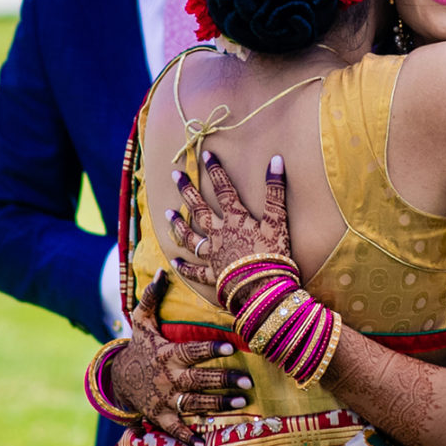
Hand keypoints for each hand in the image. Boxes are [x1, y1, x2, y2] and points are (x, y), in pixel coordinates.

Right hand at [110, 269, 252, 445]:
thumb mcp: (142, 323)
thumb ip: (151, 297)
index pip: (191, 351)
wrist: (117, 379)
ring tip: (243, 404)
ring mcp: (164, 399)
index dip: (210, 349)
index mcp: (167, 355)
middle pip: (198, 380)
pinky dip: (187, 438)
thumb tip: (164, 270)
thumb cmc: (139, 348)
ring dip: (218, 406)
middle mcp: (167, 378)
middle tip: (246, 383)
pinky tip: (203, 444)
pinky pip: (174, 429)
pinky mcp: (160, 416)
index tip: (231, 347)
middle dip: (223, 382)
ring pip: (194, 404)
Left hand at [166, 152, 291, 290]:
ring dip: (178, 225)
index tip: (205, 155)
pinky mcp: (213, 276)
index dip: (216, 171)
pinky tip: (174, 261)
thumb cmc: (273, 255)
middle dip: (187, 190)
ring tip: (167, 214)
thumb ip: (276, 191)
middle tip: (175, 175)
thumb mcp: (278, 221)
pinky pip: (195, 271)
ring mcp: (213, 255)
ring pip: (190, 237)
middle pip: (199, 209)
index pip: (223, 190)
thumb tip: (276, 160)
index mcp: (235, 219)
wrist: (263, 289)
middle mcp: (219, 234)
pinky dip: (184, 267)